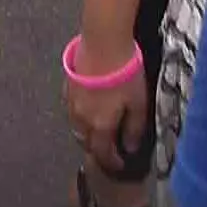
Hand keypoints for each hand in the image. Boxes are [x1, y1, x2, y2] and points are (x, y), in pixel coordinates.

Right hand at [64, 39, 151, 181]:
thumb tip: (130, 147)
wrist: (103, 43)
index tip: (119, 164)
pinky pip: (71, 110)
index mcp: (100, 126)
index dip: (111, 162)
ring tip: (98, 130)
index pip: (103, 153)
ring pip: (76, 127)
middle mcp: (82, 119)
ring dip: (86, 134)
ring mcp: (72, 102)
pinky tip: (88, 108)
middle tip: (109, 148)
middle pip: (86, 142)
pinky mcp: (67, 86)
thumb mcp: (138, 103)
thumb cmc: (124, 72)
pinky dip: (79, 116)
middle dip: (97, 149)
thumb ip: (134, 128)